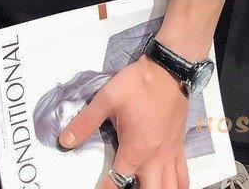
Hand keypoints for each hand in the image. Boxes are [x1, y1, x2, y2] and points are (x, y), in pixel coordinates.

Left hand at [59, 57, 190, 188]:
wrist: (168, 71)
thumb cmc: (139, 84)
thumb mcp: (107, 99)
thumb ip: (86, 122)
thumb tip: (65, 141)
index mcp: (134, 150)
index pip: (117, 182)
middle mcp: (154, 159)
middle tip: (122, 186)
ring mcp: (170, 155)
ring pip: (170, 188)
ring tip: (143, 186)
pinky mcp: (179, 146)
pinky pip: (183, 175)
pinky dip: (177, 184)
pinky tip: (169, 183)